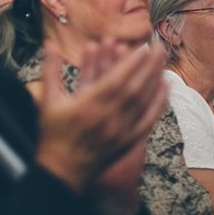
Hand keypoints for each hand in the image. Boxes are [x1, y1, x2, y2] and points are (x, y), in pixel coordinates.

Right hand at [34, 40, 165, 206]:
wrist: (63, 169)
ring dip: (155, 80)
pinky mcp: (128, 140)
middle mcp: (107, 118)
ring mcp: (120, 130)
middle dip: (149, 67)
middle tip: (160, 48)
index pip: (115, 82)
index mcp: (87, 107)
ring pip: (143, 102)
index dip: (131, 64)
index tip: (142, 48)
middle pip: (134, 89)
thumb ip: (50, 71)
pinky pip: (148, 120)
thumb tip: (49, 46)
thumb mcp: (47, 100)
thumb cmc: (53, 133)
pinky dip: (158, 103)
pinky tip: (166, 88)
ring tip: (164, 62)